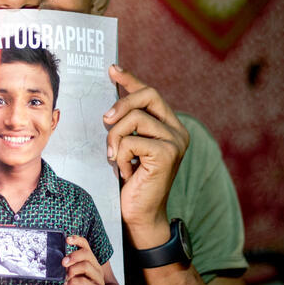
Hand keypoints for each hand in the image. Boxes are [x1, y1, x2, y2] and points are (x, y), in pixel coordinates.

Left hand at [64, 235, 117, 284]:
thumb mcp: (74, 277)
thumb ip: (69, 268)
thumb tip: (60, 260)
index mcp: (91, 263)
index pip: (86, 247)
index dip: (78, 240)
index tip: (67, 239)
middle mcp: (96, 269)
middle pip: (87, 255)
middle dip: (74, 256)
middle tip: (63, 262)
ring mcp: (98, 281)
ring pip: (87, 267)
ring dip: (73, 270)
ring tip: (66, 276)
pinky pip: (86, 283)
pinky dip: (74, 282)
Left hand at [104, 65, 189, 248]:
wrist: (139, 215)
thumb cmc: (131, 181)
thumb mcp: (127, 146)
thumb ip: (127, 124)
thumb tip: (111, 98)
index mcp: (170, 126)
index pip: (151, 93)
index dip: (131, 79)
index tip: (112, 69)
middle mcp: (178, 131)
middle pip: (147, 96)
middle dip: (120, 105)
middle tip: (104, 121)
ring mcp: (175, 142)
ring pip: (133, 119)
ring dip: (115, 139)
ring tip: (115, 158)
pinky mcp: (166, 154)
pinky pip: (130, 140)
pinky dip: (120, 156)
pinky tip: (125, 171)